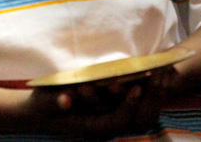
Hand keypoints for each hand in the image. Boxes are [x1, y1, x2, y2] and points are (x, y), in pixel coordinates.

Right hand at [29, 66, 177, 137]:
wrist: (40, 112)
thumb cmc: (42, 106)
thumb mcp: (44, 103)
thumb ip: (54, 102)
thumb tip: (65, 100)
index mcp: (93, 129)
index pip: (117, 122)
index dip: (128, 106)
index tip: (136, 89)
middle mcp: (107, 126)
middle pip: (136, 120)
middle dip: (148, 100)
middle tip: (157, 77)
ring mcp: (112, 118)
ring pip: (140, 112)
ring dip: (151, 94)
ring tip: (159, 72)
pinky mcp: (114, 108)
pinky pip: (136, 102)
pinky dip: (145, 89)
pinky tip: (151, 71)